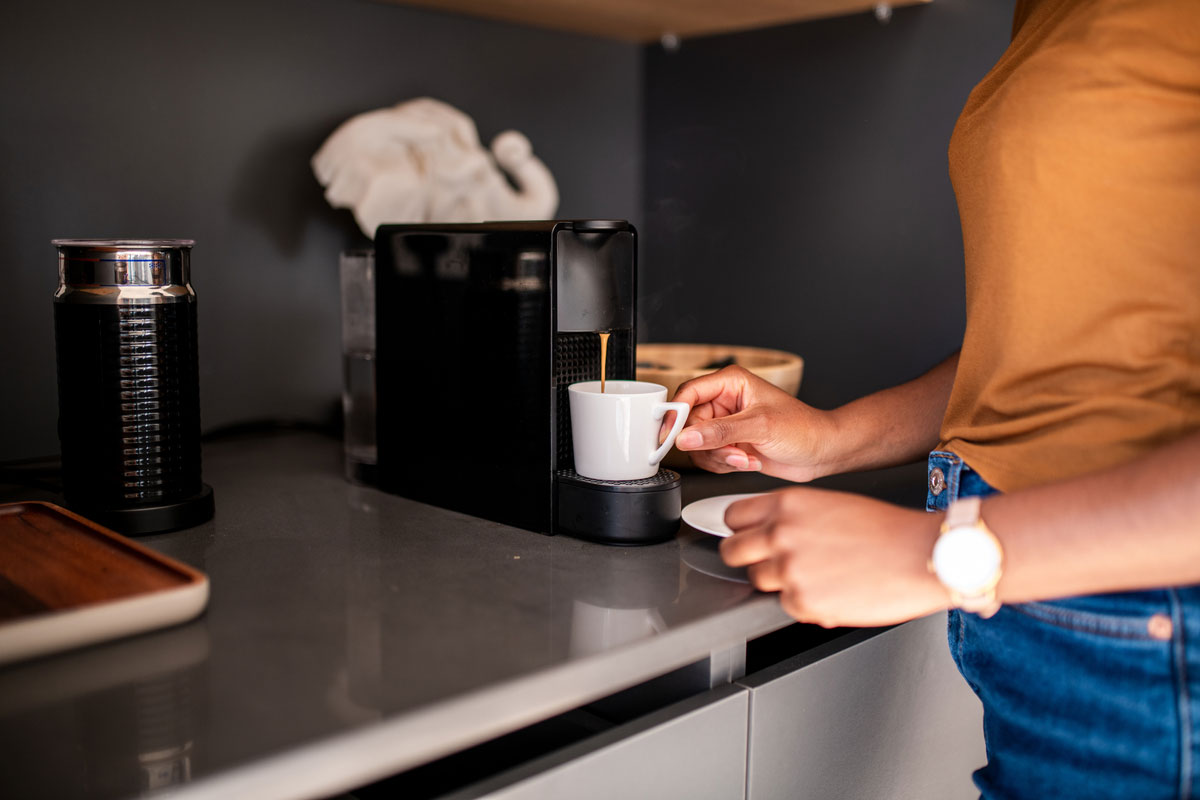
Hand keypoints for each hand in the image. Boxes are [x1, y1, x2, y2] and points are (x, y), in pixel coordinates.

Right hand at [665, 366, 836, 481]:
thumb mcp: (760, 427)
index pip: (688, 394)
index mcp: (730, 383)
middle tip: (730, 452)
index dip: (675, 415)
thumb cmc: (803, 429)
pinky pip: (709, 458)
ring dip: (719, 457)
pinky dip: (725, 464)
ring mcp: (726, 424)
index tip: (671, 435)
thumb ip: (720, 432)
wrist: (823, 452)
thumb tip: (686, 437)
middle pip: (689, 424)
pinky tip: (749, 460)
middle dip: (708, 444)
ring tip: (745, 457)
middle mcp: (725, 402)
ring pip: (697, 445)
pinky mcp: (730, 443)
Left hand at [719, 488, 948, 627]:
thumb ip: (791, 516)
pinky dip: (804, 603)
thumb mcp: (830, 504)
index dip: (741, 529)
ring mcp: (790, 569)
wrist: (922, 555)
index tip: (747, 536)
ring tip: (814, 574)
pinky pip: (786, 605)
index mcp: (787, 504)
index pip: (734, 517)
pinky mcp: (803, 602)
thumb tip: (764, 530)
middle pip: (733, 551)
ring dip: (779, 581)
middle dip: (747, 558)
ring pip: (758, 580)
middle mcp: (782, 534)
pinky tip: (831, 589)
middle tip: (771, 562)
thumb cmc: (886, 530)